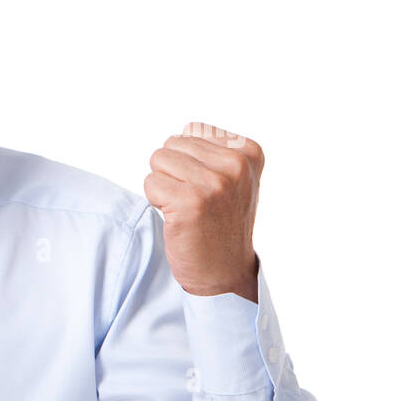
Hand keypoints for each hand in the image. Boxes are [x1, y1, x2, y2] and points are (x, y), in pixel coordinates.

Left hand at [143, 121, 262, 302]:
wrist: (223, 271)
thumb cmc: (220, 223)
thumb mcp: (234, 179)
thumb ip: (214, 150)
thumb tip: (185, 129)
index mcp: (249, 152)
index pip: (190, 133)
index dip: (188, 163)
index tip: (208, 190)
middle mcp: (236, 165)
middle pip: (170, 145)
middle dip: (173, 173)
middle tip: (193, 200)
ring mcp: (214, 183)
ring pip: (157, 161)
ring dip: (163, 186)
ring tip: (185, 207)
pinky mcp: (190, 202)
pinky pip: (150, 183)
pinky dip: (156, 201)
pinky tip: (177, 217)